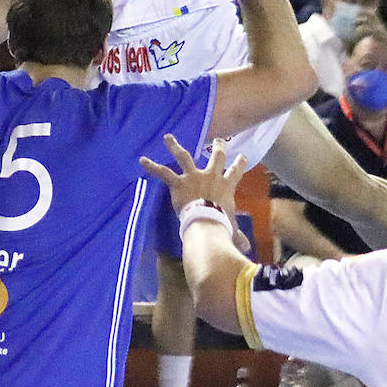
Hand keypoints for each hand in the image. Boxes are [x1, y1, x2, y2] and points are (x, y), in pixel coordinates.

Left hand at [141, 134, 251, 252]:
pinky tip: (142, 160)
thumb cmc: (221, 225)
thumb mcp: (232, 228)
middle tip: (218, 140)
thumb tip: (245, 248)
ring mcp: (194, 176)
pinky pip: (163, 172)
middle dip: (218, 148)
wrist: (207, 222)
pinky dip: (152, 167)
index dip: (240, 163)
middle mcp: (211, 176)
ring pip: (185, 157)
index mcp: (226, 186)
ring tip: (168, 137)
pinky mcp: (179, 182)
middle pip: (217, 157)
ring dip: (175, 147)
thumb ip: (237, 236)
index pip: (236, 171)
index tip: (242, 155)